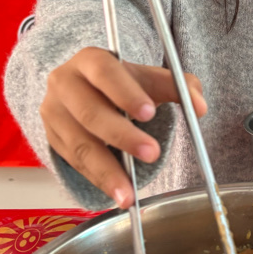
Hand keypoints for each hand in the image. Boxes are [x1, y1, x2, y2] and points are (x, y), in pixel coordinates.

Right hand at [40, 47, 206, 208]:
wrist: (86, 91)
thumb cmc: (122, 84)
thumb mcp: (149, 78)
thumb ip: (178, 86)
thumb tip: (199, 106)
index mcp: (90, 60)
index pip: (105, 73)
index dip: (125, 93)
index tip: (149, 113)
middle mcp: (65, 83)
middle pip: (90, 112)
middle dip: (122, 136)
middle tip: (152, 153)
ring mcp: (54, 112)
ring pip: (80, 144)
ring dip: (107, 171)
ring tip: (129, 194)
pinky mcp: (53, 139)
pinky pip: (75, 163)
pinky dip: (98, 180)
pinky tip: (117, 193)